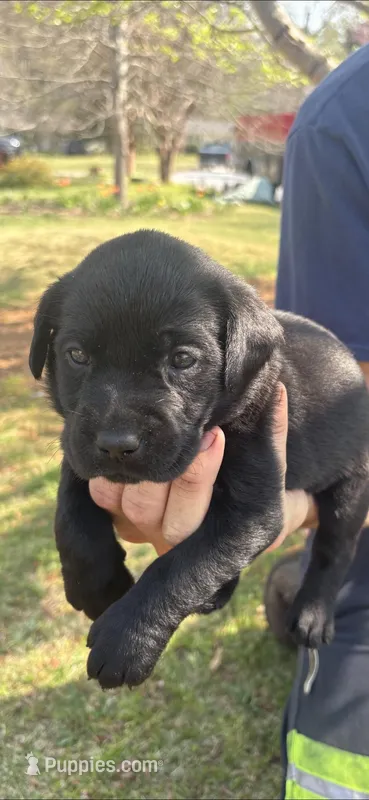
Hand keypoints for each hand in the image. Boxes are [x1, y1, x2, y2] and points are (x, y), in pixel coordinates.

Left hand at [89, 383, 317, 556]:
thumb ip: (272, 436)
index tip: (214, 438)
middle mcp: (163, 539)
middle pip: (149, 511)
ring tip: (157, 429)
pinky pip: (100, 492)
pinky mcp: (112, 510)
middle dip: (167, 468)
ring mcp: (135, 527)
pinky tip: (132, 439)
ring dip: (138, 467)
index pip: (188, 521)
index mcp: (202, 540)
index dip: (196, 477)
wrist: (228, 508)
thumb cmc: (251, 486)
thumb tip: (275, 391)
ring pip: (123, 501)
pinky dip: (110, 468)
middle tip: (190, 430)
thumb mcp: (269, 469)